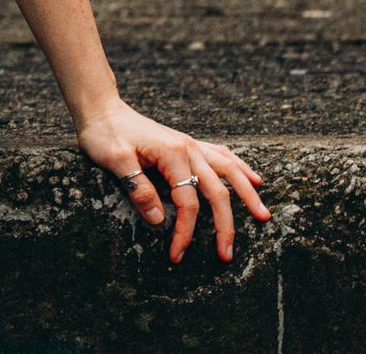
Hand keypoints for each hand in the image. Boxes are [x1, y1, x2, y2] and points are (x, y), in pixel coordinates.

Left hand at [74, 98, 270, 264]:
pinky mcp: (187, 144)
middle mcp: (188, 147)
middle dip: (224, 225)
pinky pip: (221, 156)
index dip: (185, 231)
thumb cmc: (105, 134)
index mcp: (172, 153)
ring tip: (263, 216)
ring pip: (229, 170)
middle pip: (216, 190)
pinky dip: (239, 168)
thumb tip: (161, 220)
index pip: (187, 202)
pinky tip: (252, 179)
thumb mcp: (115, 161)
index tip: (177, 254)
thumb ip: (138, 189)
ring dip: (246, 195)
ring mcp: (190, 144)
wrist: (102, 109)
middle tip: (227, 255)